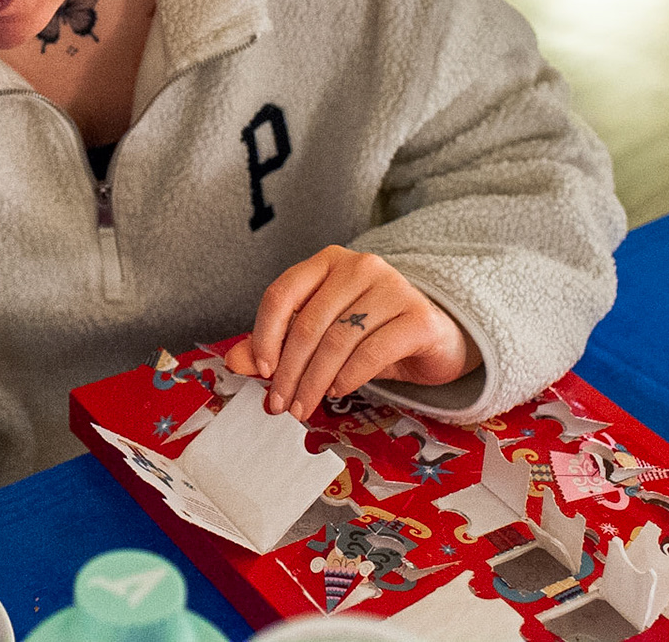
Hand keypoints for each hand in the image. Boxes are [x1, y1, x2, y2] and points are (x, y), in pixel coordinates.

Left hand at [224, 247, 478, 420]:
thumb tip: (234, 360)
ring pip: (338, 340)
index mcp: (327, 262)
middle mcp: (359, 266)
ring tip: (304, 406)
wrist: (433, 338)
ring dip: (315, 381)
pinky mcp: (417, 316)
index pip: (282, 293)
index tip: (261, 371)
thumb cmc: (370, 334)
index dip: (265, 335)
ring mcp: (392, 287)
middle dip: (289, 370)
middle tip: (280, 404)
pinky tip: (338, 391)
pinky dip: (349, 377)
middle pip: (309, 323)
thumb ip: (278, 344)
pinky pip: (372, 351)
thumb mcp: (321, 337)